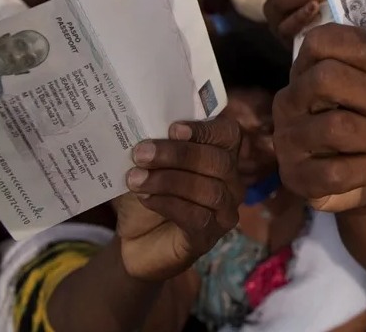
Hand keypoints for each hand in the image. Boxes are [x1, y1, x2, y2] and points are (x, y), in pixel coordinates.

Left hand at [116, 118, 242, 280]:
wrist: (134, 240)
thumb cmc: (146, 194)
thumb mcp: (148, 164)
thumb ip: (155, 145)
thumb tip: (143, 125)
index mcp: (220, 155)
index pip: (229, 134)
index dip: (206, 129)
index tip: (173, 129)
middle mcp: (231, 182)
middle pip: (218, 161)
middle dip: (179, 155)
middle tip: (142, 153)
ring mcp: (224, 211)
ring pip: (209, 190)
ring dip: (169, 181)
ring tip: (136, 179)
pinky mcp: (209, 237)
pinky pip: (197, 217)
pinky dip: (168, 205)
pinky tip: (146, 200)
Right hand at [272, 24, 365, 211]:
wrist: (355, 179)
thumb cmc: (365, 126)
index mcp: (306, 71)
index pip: (319, 41)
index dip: (359, 46)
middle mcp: (289, 100)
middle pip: (325, 78)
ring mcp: (287, 139)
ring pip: (338, 127)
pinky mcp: (296, 177)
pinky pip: (338, 171)